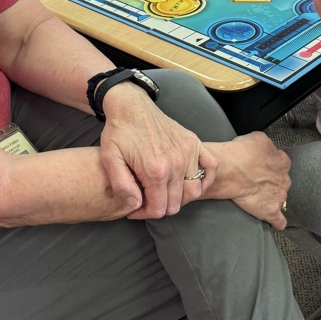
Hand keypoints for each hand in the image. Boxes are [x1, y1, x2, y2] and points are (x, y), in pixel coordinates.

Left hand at [99, 83, 217, 218]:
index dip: (145, 214)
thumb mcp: (109, 159)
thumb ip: (121, 185)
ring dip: (179, 197)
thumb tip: (136, 205)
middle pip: (176, 203)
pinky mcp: (194, 142)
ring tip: (163, 192)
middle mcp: (176, 163)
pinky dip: (206, 179)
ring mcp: (188, 152)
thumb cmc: (118, 132)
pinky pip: (211, 167)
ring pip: (193, 191)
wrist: (131, 106)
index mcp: (155, 170)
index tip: (134, 209)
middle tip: (145, 200)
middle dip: (160, 207)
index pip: (159, 209)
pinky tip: (191, 182)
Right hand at [204, 133, 290, 229]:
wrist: (231, 170)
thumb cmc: (241, 152)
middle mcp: (284, 179)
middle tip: (256, 181)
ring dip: (273, 198)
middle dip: (272, 182)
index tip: (261, 167)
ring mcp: (279, 196)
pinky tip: (276, 222)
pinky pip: (279, 220)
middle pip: (281, 182)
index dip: (270, 166)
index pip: (282, 164)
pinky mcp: (270, 210)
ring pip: (280, 199)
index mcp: (282, 162)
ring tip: (259, 198)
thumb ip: (267, 146)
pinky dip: (278, 221)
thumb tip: (264, 149)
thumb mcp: (258, 138)